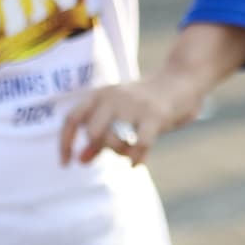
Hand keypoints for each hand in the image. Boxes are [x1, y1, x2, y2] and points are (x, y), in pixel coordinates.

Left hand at [56, 66, 206, 166]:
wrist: (179, 80)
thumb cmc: (144, 103)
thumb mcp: (117, 116)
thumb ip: (98, 137)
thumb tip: (80, 160)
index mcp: (100, 95)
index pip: (72, 119)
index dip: (65, 143)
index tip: (65, 164)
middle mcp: (113, 97)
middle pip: (93, 134)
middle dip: (101, 149)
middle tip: (117, 149)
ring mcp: (134, 105)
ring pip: (113, 141)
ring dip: (120, 154)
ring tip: (129, 151)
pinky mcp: (154, 115)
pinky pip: (139, 146)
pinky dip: (136, 159)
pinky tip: (137, 163)